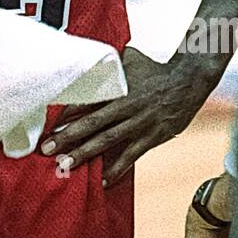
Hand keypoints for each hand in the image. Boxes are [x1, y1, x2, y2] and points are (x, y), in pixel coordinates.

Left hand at [39, 46, 212, 185]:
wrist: (189, 79)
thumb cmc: (155, 69)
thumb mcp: (129, 59)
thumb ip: (109, 66)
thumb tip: (88, 56)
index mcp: (118, 88)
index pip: (88, 102)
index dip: (67, 115)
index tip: (49, 126)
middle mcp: (126, 106)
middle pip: (93, 123)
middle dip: (68, 137)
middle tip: (47, 150)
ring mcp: (139, 123)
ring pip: (108, 141)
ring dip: (86, 154)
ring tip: (67, 166)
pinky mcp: (152, 136)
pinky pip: (132, 155)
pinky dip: (118, 169)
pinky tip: (104, 180)